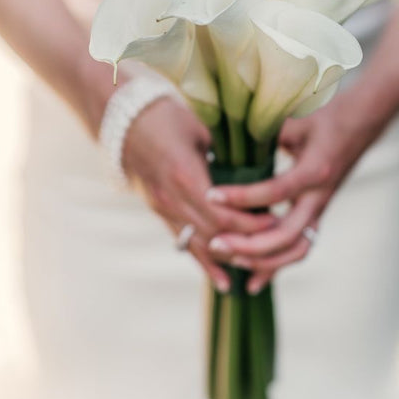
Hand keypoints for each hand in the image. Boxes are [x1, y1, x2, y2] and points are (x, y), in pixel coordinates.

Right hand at [122, 96, 275, 291]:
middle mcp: (171, 198)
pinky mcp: (157, 212)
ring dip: (230, 257)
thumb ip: (227, 153)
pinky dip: (207, 263)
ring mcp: (161, 208)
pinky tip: (225, 283)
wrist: (122, 119)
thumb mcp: (202, 129)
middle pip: (215, 233)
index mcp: (185, 175)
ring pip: (200, 245)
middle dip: (247, 240)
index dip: (251, 222)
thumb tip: (262, 168)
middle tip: (275, 240)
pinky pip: (184, 243)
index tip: (276, 220)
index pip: (224, 213)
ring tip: (259, 268)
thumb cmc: (167, 115)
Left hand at [206, 98, 378, 292]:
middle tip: (215, 243)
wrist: (362, 122)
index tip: (210, 195)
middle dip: (248, 244)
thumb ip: (266, 131)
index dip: (241, 196)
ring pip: (293, 250)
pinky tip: (252, 284)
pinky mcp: (316, 216)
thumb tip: (226, 134)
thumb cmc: (325, 116)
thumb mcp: (295, 120)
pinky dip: (275, 268)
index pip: (274, 191)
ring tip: (229, 260)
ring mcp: (319, 210)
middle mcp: (319, 197)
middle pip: (284, 234)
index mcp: (314, 171)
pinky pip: (297, 250)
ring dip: (261, 261)